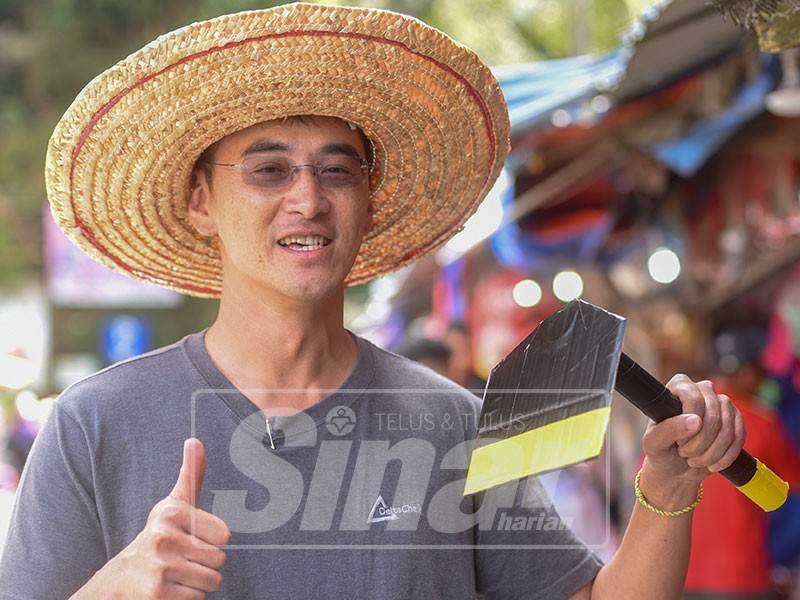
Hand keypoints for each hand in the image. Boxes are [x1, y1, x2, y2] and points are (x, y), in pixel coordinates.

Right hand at [71, 438, 230, 598]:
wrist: (120, 579)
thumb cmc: (157, 537)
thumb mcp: (173, 504)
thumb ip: (191, 474)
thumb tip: (195, 441)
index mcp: (172, 513)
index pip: (225, 535)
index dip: (213, 541)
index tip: (193, 539)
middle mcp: (164, 538)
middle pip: (220, 560)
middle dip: (207, 565)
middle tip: (184, 560)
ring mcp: (160, 569)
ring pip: (211, 582)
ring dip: (199, 584)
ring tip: (177, 575)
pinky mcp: (158, 596)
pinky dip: (187, 599)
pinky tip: (169, 591)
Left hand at [641, 375, 745, 485]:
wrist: (676, 467)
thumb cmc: (660, 451)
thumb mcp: (654, 443)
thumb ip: (667, 430)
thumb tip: (695, 420)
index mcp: (678, 387)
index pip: (694, 399)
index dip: (690, 425)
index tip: (679, 442)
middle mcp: (701, 389)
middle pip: (713, 416)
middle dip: (701, 443)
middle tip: (686, 454)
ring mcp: (721, 403)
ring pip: (728, 428)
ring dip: (713, 452)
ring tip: (696, 460)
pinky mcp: (735, 419)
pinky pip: (740, 436)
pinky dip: (727, 455)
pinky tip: (713, 464)